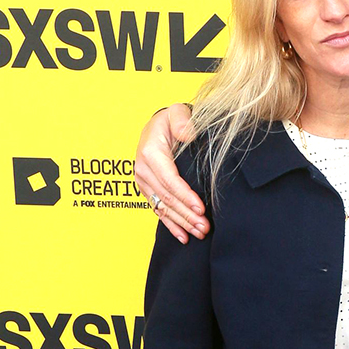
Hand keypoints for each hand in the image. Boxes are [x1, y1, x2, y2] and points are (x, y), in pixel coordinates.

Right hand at [134, 103, 208, 243]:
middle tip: (205, 227)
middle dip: (187, 215)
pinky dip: (171, 225)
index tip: (201, 209)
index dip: (185, 196)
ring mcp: (144, 182)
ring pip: (164, 208)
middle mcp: (143, 170)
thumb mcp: (176, 112)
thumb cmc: (170, 119)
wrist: (158, 126)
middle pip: (168, 198)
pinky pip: (159, 211)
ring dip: (182, 223)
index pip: (170, 180)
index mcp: (150, 153)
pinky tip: (183, 237)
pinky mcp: (148, 190)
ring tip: (199, 234)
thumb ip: (181, 120)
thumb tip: (188, 133)